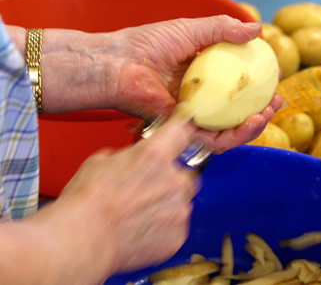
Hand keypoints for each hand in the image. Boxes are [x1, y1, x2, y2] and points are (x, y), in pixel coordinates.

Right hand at [58, 118, 199, 272]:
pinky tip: (142, 230)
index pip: (182, 132)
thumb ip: (127, 156)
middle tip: (148, 188)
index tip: (182, 133)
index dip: (181, 132)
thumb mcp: (101, 161)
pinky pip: (177, 226)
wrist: (82, 240)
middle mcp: (173, 180)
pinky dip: (165, 228)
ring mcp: (178, 209)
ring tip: (140, 214)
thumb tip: (131, 159)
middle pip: (185, 173)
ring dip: (168, 204)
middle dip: (171, 179)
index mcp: (155, 155)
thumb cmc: (86, 202)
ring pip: (182, 201)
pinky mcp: (177, 235)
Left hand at [109, 15, 281, 151]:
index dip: (260, 84)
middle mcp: (202, 99)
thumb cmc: (148, 43)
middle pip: (238, 112)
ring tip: (267, 114)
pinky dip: (235, 135)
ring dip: (254, 126)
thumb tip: (257, 28)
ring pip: (230, 130)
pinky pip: (214, 140)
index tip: (277, 77)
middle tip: (277, 102)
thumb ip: (223, 29)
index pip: (238, 86)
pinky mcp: (184, 131)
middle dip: (262, 111)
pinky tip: (251, 123)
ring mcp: (194, 117)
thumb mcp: (192, 29)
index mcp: (205, 77)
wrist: (119, 62)